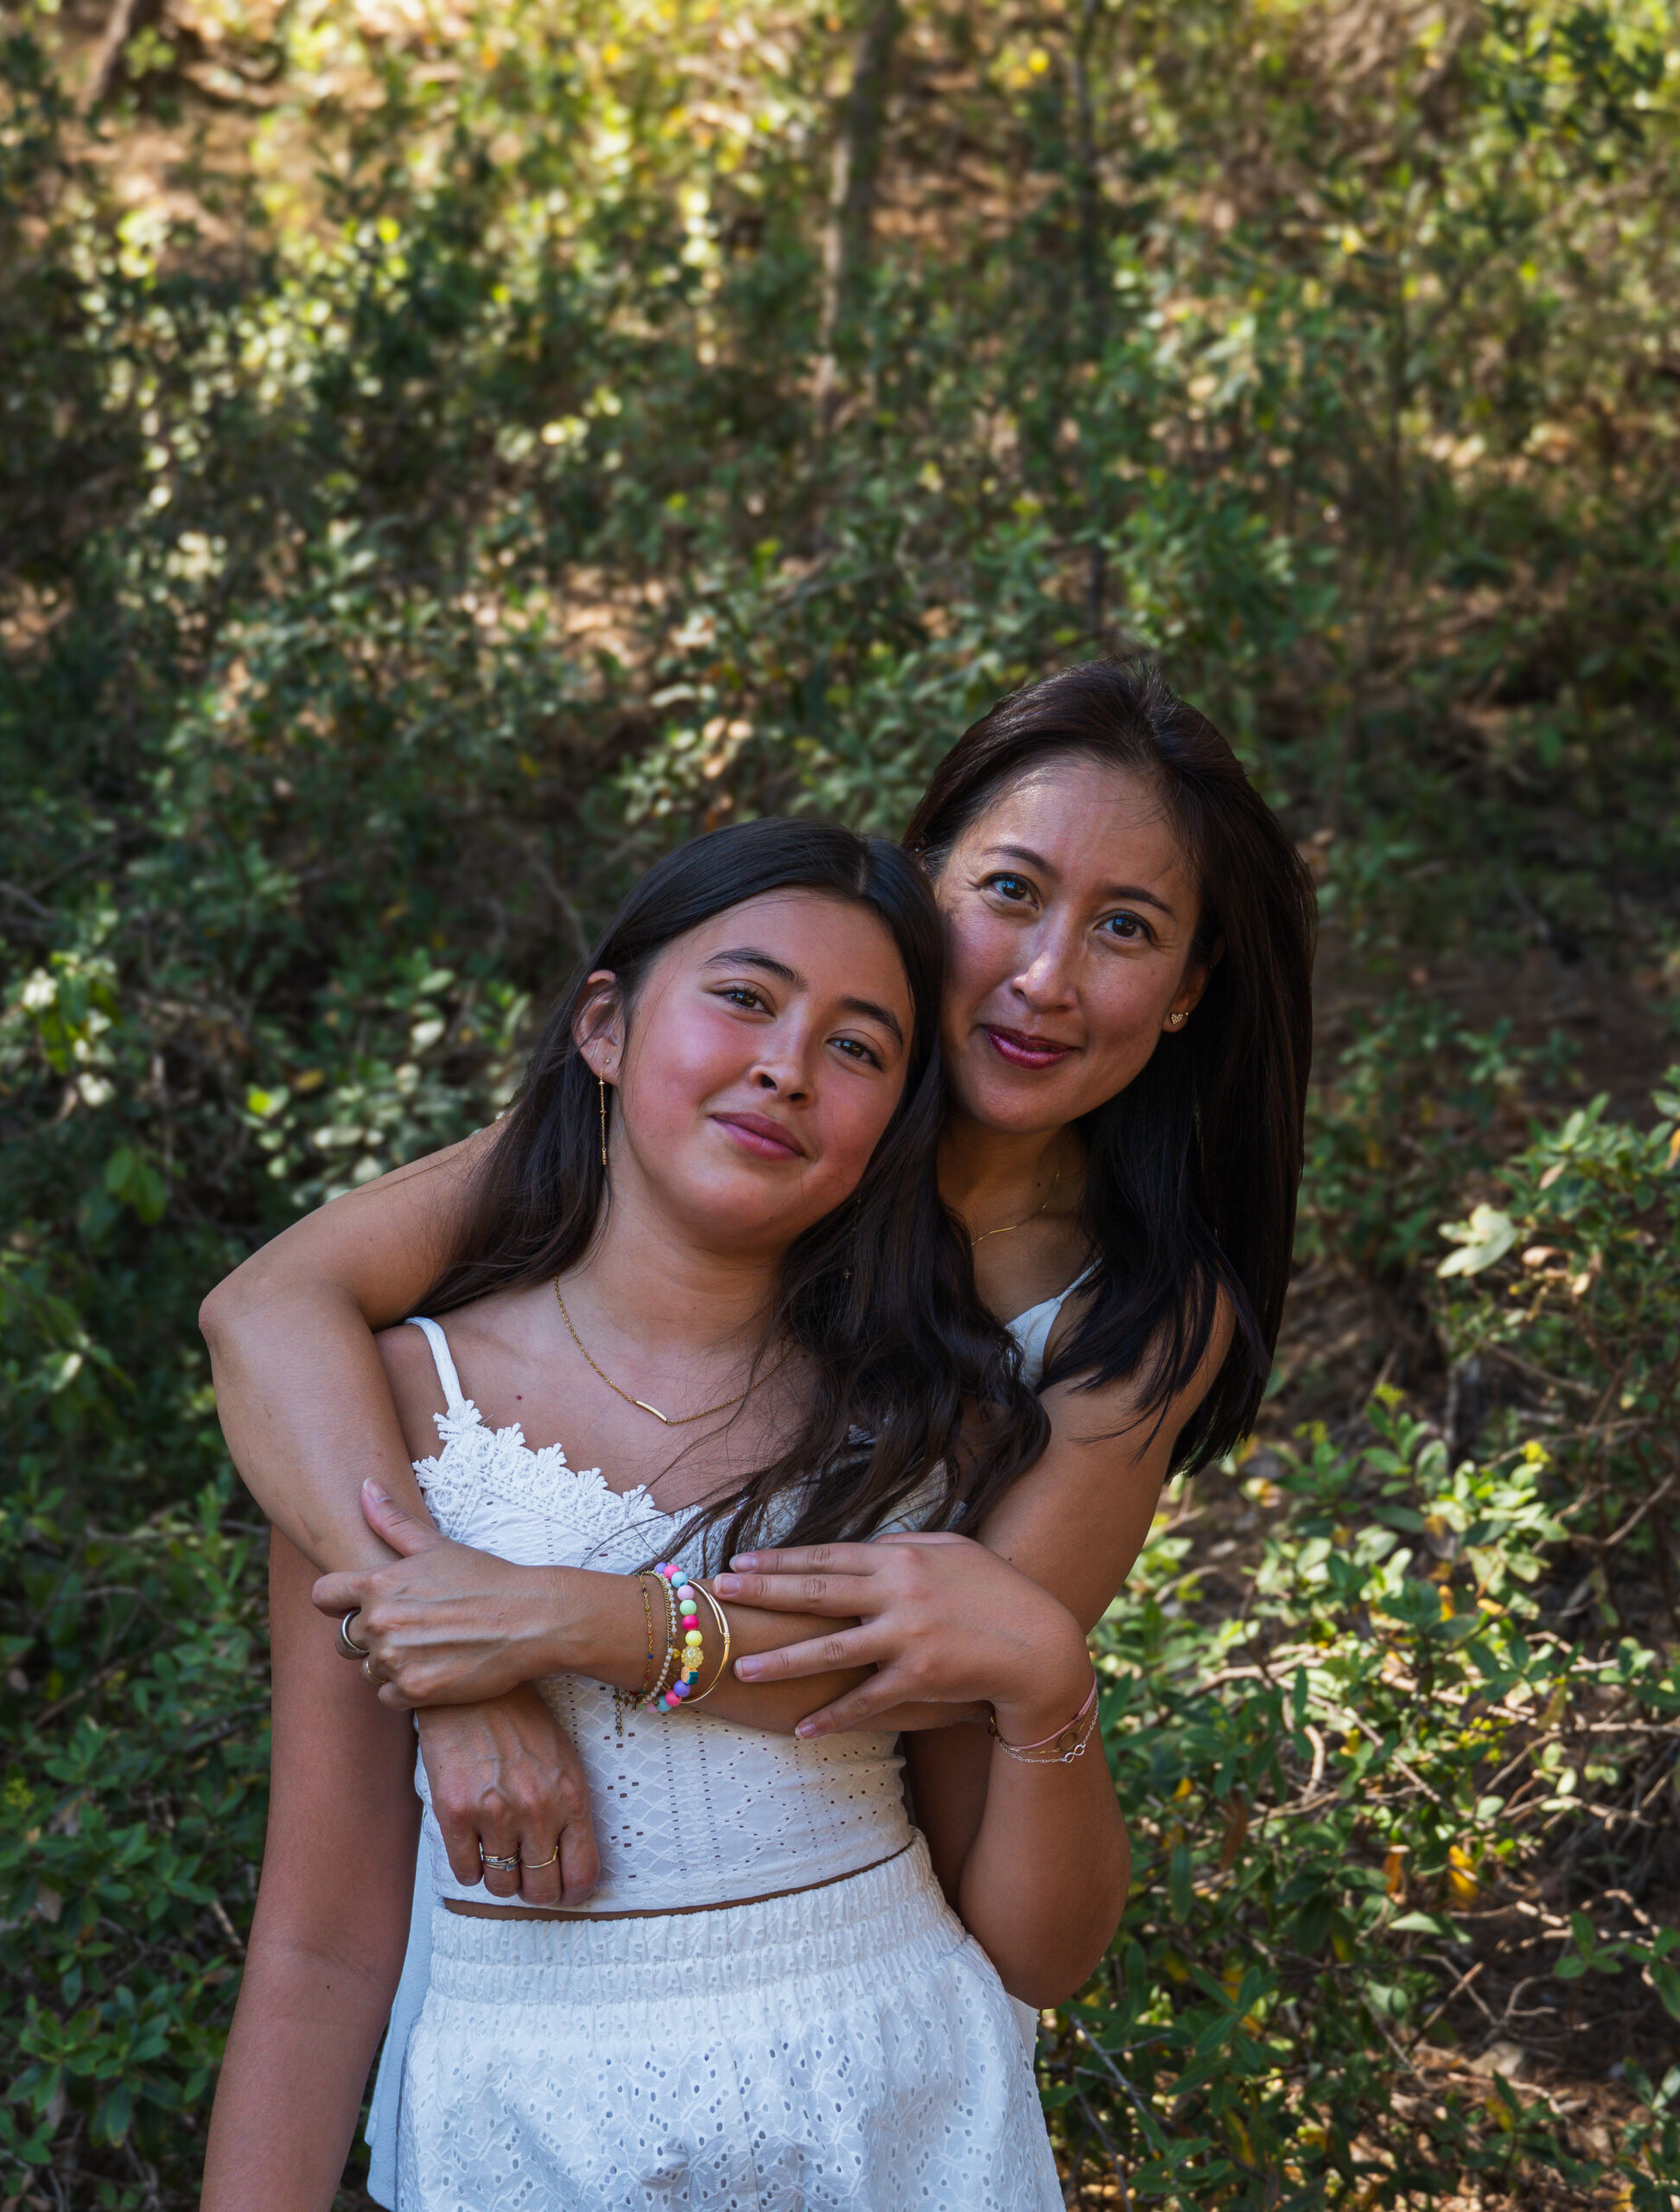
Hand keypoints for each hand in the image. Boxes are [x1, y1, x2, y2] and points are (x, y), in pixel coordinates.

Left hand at [312, 1481, 561, 1708]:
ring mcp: (395, 1659)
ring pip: (369, 1669)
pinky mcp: (413, 1690)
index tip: (356, 1604)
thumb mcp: (437, 1545)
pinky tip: (436, 1669)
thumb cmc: (485, 1578)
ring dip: (391, 1663)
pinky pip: (388, 1697)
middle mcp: (379, 1623)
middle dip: (372, 1634)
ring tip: (429, 1647)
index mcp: (378, 1584)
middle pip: (345, 1638)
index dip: (336, 1601)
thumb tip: (364, 1485)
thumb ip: (392, 1520)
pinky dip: (407, 1688)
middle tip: (413, 1627)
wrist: (530, 1620)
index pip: (322, 1596)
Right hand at [416, 1687, 600, 1906]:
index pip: (583, 1873)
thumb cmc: (521, 1722)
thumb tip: (570, 1860)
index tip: (564, 1890)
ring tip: (498, 1853)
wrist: (470, 1690)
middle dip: (535, 1889)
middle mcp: (536, 1809)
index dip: (573, 1892)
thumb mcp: (563, 1758)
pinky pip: (466, 1873)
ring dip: (501, 1878)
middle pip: (542, 1889)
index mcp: (570, 1795)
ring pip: (502, 1887)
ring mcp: (494, 1813)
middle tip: (527, 1874)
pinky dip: (471, 1868)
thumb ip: (570, 1808)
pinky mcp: (453, 1812)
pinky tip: (473, 1844)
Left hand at [714, 1532, 1092, 1740]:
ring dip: (783, 1660)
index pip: (828, 1556)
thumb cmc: (998, 1592)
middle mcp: (898, 1592)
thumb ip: (906, 1549)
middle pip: (817, 1592)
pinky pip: (864, 1701)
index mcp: (902, 1557)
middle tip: (720, 1593)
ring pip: (830, 1650)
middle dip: (764, 1592)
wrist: (1040, 1646)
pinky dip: (832, 1716)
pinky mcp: (918, 1678)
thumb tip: (865, 1547)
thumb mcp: (954, 1552)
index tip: (742, 1561)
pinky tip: (801, 1727)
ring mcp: (906, 1637)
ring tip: (744, 1667)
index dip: (781, 1560)